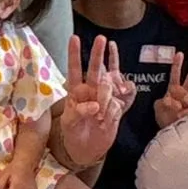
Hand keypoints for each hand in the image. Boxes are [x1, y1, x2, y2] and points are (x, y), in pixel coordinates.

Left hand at [60, 34, 133, 168]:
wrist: (87, 150)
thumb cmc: (73, 133)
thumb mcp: (70, 124)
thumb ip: (78, 112)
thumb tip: (94, 105)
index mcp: (75, 91)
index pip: (74, 70)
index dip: (75, 54)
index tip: (75, 38)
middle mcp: (91, 91)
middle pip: (95, 69)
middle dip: (98, 54)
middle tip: (101, 38)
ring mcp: (104, 98)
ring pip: (109, 87)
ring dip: (105, 99)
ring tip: (99, 118)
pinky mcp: (115, 108)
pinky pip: (117, 105)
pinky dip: (112, 113)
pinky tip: (106, 122)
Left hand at [153, 52, 187, 128]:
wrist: (174, 135)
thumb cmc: (166, 120)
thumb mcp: (159, 110)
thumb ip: (162, 104)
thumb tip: (170, 100)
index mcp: (174, 91)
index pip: (175, 75)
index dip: (177, 64)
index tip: (179, 54)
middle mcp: (184, 95)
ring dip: (187, 98)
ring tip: (180, 109)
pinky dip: (187, 112)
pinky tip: (183, 117)